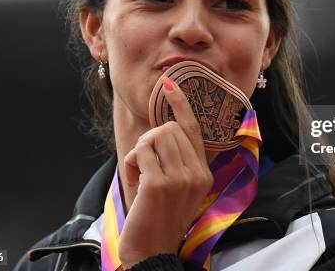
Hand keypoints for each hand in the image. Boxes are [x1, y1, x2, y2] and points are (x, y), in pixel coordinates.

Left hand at [118, 78, 213, 267]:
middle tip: (144, 166)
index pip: (192, 129)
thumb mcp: (178, 189)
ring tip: (139, 174)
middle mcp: (196, 173)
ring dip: (140, 152)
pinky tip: (133, 182)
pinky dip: (131, 164)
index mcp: (203, 173)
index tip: (168, 83)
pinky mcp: (160, 183)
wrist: (152, 251)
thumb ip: (178, 161)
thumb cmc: (159, 217)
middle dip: (150, 141)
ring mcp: (180, 178)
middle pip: (169, 128)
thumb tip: (162, 130)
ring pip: (155, 136)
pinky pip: (141, 152)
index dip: (180, 103)